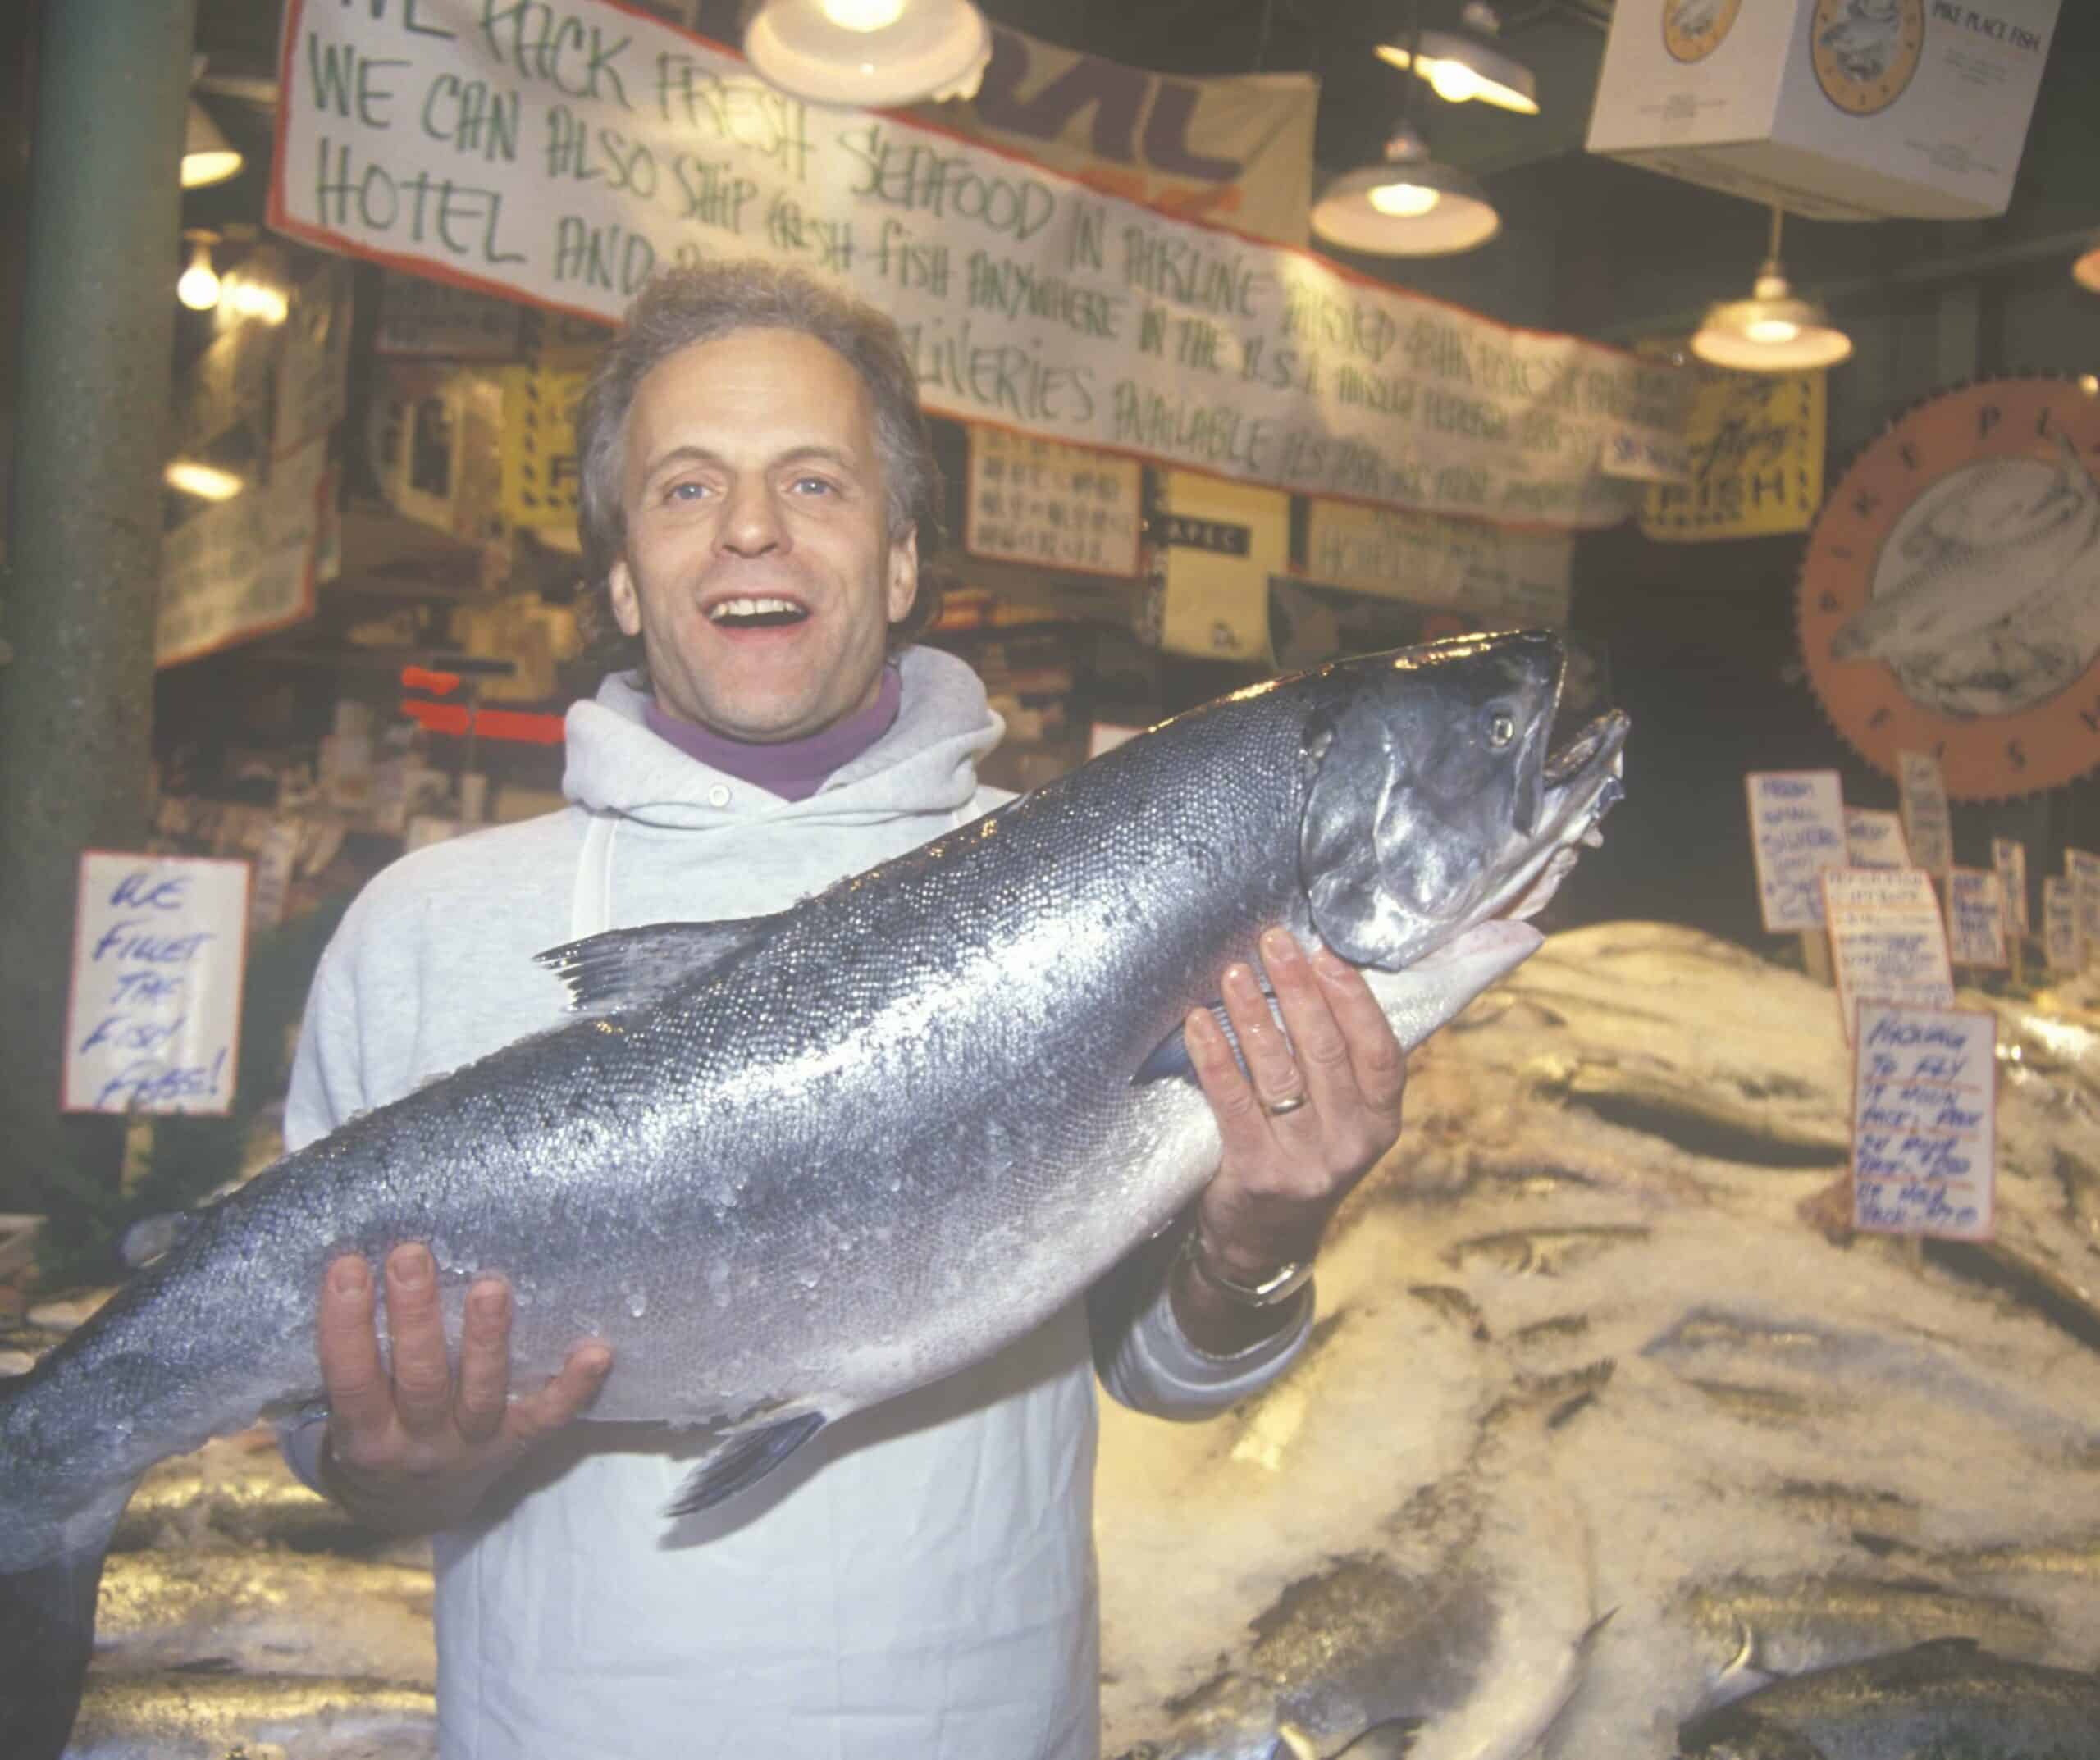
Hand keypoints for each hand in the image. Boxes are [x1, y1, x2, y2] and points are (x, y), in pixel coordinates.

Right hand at [316, 1244, 611, 1535]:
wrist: (410, 1509)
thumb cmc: (374, 1431)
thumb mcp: (342, 1413)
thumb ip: (348, 1357)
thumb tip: (346, 1265)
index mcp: (365, 1436)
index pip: (351, 1378)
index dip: (345, 1325)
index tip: (349, 1265)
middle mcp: (419, 1443)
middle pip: (420, 1381)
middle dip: (415, 1317)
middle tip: (411, 1256)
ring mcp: (473, 1445)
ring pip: (483, 1393)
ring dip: (487, 1339)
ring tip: (490, 1286)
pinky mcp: (518, 1443)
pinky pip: (549, 1416)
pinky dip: (575, 1386)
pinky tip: (597, 1351)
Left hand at [1176, 929, 1406, 1350]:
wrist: (1266, 1243)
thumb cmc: (1302, 1158)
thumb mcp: (1342, 1122)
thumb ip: (1342, 1067)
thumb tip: (1318, 975)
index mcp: (1381, 1122)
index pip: (1379, 1050)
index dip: (1354, 999)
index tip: (1324, 954)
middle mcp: (1352, 1142)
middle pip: (1327, 1051)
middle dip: (1299, 990)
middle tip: (1273, 941)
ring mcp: (1307, 1162)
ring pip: (1280, 1073)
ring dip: (1255, 1015)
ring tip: (1235, 972)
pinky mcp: (1258, 1174)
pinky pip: (1235, 1104)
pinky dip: (1216, 1058)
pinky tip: (1198, 1024)